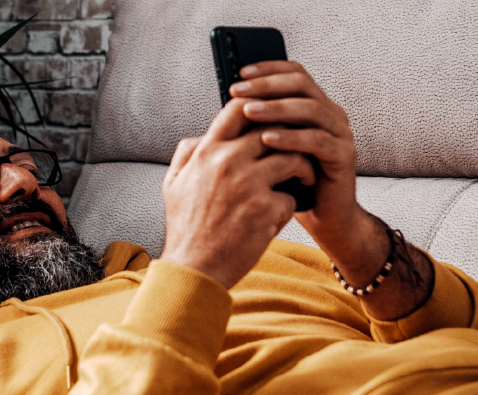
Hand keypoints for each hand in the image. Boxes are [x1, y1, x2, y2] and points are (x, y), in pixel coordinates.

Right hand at [159, 98, 316, 288]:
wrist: (194, 269)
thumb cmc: (186, 228)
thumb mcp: (173, 184)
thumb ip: (187, 154)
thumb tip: (202, 136)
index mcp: (206, 152)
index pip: (240, 108)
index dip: (262, 108)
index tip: (272, 119)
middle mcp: (228, 162)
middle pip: (274, 131)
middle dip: (291, 138)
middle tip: (300, 149)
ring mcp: (249, 185)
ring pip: (293, 158)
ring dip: (303, 168)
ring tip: (304, 178)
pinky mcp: (266, 209)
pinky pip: (293, 196)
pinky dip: (292, 204)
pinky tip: (284, 214)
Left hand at [231, 61, 431, 318]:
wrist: (324, 220)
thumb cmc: (293, 183)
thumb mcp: (273, 149)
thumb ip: (261, 125)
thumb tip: (229, 102)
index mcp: (316, 107)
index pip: (295, 74)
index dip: (269, 68)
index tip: (241, 73)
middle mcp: (332, 115)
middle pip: (302, 85)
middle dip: (267, 85)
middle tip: (238, 91)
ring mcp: (341, 134)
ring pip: (310, 109)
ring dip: (276, 108)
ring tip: (248, 111)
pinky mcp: (344, 156)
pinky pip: (318, 140)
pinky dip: (291, 137)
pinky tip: (267, 139)